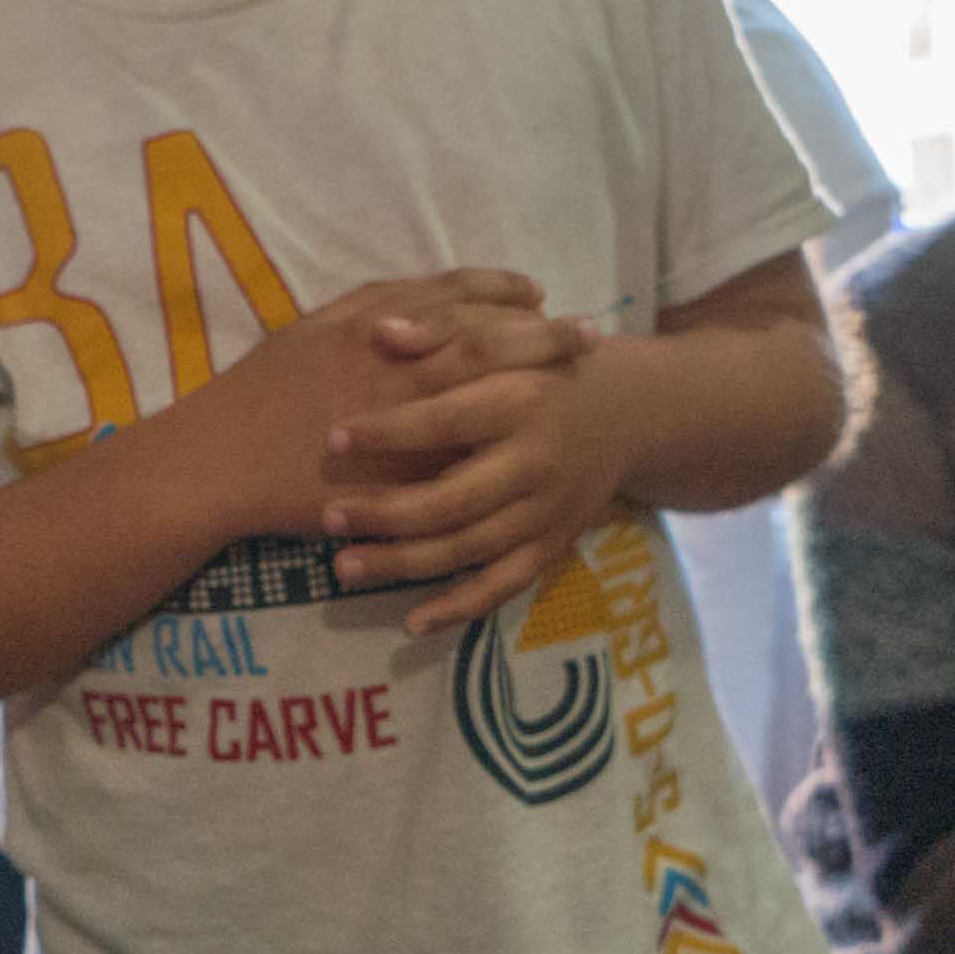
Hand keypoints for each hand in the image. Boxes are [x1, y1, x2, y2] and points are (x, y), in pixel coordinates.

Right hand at [190, 273, 598, 544]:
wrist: (222, 462)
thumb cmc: (260, 391)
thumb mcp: (312, 329)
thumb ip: (368, 310)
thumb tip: (418, 301)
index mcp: (374, 325)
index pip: (458, 301)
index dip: (505, 295)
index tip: (539, 294)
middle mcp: (398, 367)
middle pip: (491, 342)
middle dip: (544, 336)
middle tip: (590, 335)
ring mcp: (406, 424)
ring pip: (488, 397)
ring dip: (537, 387)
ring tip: (575, 385)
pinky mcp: (402, 475)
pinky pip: (464, 459)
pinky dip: (501, 450)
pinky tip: (529, 449)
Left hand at [318, 316, 642, 637]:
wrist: (625, 410)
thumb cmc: (543, 365)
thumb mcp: (506, 335)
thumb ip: (445, 331)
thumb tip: (381, 332)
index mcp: (522, 400)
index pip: (447, 420)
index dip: (388, 432)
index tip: (332, 439)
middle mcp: (537, 462)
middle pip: (453, 499)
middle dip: (385, 513)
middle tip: (329, 516)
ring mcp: (546, 511)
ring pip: (469, 549)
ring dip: (403, 563)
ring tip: (343, 565)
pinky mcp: (552, 545)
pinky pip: (504, 586)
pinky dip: (460, 608)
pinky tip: (412, 623)